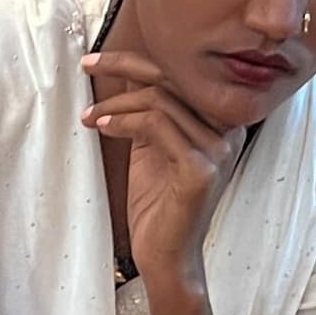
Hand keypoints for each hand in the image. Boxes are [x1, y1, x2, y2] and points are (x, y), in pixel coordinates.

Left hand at [83, 51, 243, 286]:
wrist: (165, 255)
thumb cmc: (157, 204)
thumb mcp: (150, 145)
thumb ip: (148, 110)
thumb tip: (127, 70)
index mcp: (221, 121)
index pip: (181, 73)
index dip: (135, 60)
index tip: (95, 59)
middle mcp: (228, 131)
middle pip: (173, 78)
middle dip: (122, 66)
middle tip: (87, 67)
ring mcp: (218, 150)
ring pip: (160, 100)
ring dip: (116, 104)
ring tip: (89, 117)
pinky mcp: (200, 169)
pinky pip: (156, 125)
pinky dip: (123, 122)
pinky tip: (102, 127)